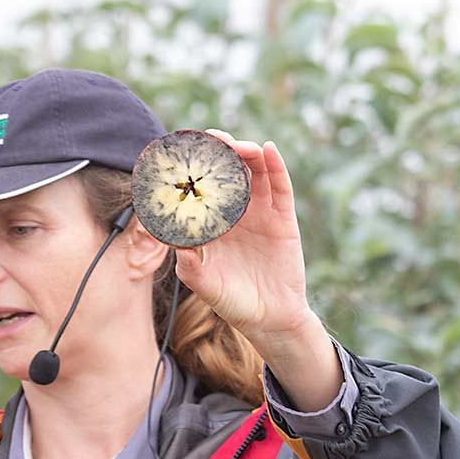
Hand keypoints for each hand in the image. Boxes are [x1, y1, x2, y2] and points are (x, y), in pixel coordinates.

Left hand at [172, 129, 313, 344]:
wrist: (269, 319)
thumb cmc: (232, 301)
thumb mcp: (205, 285)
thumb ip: (189, 267)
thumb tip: (177, 246)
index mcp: (211, 224)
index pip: (200, 188)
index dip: (193, 169)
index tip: (180, 153)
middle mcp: (234, 213)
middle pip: (228, 172)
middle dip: (219, 151)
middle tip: (209, 140)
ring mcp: (260, 214)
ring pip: (254, 173)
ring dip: (245, 153)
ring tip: (236, 145)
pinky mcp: (282, 220)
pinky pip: (280, 188)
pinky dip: (276, 166)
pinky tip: (267, 149)